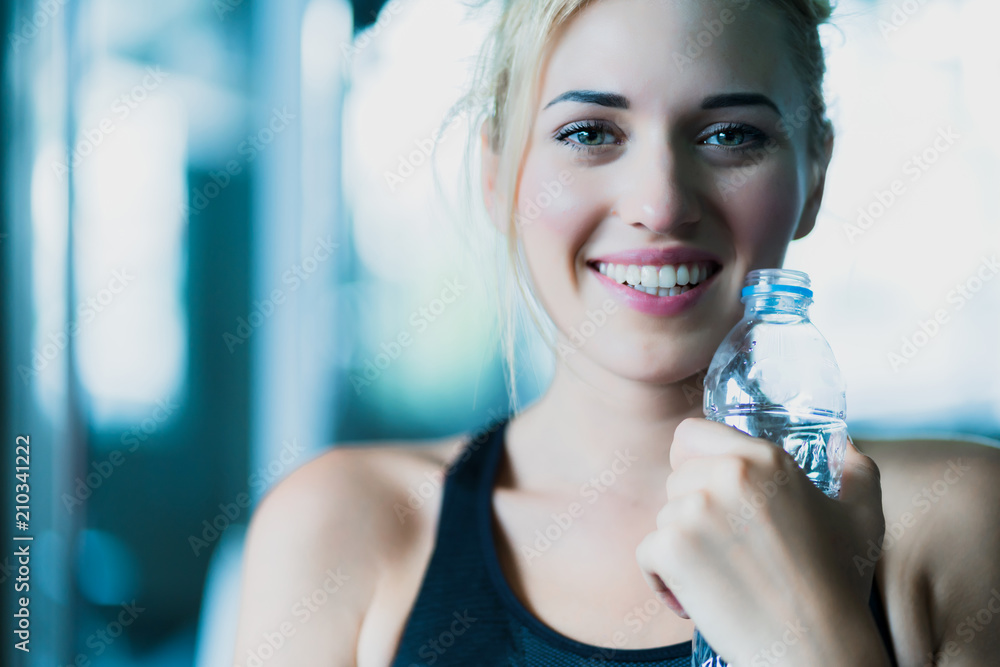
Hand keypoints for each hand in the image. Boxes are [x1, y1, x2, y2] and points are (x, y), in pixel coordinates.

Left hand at [635, 418, 885, 665]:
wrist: (815, 648)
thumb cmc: (837, 586)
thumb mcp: (862, 519)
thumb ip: (857, 472)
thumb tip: (847, 450)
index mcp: (765, 458)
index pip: (691, 433)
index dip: (692, 460)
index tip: (706, 490)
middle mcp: (727, 474)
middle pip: (676, 478)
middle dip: (692, 511)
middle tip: (728, 549)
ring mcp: (696, 510)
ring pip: (663, 516)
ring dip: (682, 547)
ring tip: (721, 575)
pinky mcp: (672, 547)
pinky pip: (647, 552)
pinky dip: (662, 579)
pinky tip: (696, 598)